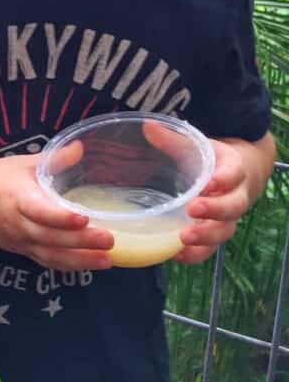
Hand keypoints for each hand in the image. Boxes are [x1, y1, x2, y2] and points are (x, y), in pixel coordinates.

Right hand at [0, 154, 113, 271]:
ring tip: (106, 261)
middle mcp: (19, 224)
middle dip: (80, 241)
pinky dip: (67, 266)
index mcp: (18, 198)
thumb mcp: (23, 163)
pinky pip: (46, 261)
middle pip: (50, 237)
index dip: (61, 216)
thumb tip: (82, 147)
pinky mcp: (22, 251)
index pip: (40, 211)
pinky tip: (89, 265)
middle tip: (109, 239)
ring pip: (50, 255)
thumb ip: (54, 159)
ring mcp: (20, 241)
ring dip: (79, 260)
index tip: (84, 217)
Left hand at [174, 138, 250, 263]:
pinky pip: (210, 249)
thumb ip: (173, 140)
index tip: (208, 182)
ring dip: (206, 236)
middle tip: (192, 209)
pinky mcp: (214, 233)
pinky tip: (175, 254)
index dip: (224, 179)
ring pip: (224, 231)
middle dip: (215, 210)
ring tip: (184, 238)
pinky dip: (195, 254)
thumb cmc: (210, 161)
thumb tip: (146, 126)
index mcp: (233, 170)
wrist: (233, 179)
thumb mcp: (196, 146)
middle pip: (233, 207)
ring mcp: (226, 218)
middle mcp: (235, 197)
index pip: (234, 174)